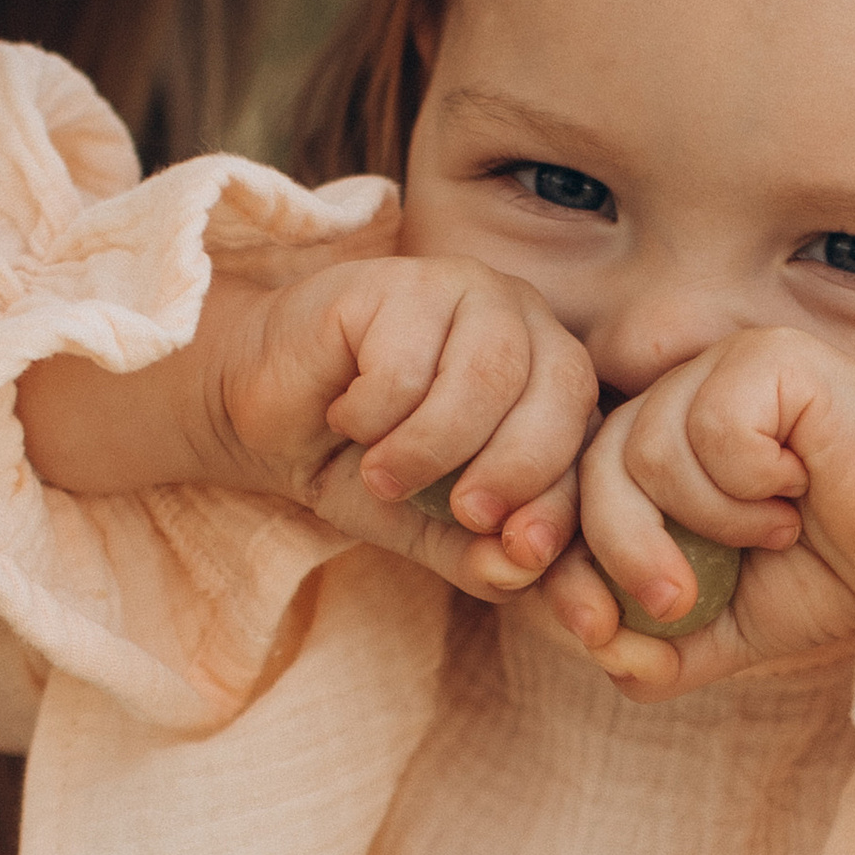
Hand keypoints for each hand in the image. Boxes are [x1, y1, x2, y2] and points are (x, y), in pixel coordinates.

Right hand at [18, 254, 596, 601]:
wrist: (268, 417)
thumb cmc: (358, 466)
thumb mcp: (425, 530)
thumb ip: (478, 556)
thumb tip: (521, 573)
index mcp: (552, 388)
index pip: (586, 445)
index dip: (562, 506)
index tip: (521, 555)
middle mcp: (525, 328)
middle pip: (555, 396)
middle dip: (512, 471)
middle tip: (462, 514)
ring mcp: (467, 293)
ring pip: (486, 375)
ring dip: (431, 446)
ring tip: (382, 475)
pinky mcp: (402, 281)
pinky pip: (408, 362)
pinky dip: (373, 413)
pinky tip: (345, 415)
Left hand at [529, 331, 854, 697]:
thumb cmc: (835, 573)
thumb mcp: (730, 632)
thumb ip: (661, 654)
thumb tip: (601, 656)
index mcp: (653, 458)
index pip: (569, 503)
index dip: (564, 565)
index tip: (591, 627)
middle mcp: (676, 400)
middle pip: (595, 474)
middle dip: (624, 554)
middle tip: (680, 602)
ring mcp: (718, 370)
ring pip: (647, 449)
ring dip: (709, 517)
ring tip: (773, 530)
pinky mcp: (765, 357)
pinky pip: (710, 424)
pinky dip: (748, 478)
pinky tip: (797, 485)